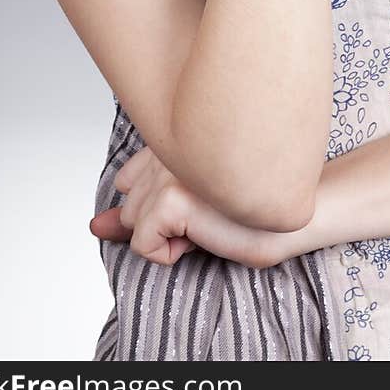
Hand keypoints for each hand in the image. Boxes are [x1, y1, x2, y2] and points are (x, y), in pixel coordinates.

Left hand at [88, 145, 278, 269]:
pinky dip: (167, 253)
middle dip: (159, 222)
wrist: (293, 215)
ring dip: (165, 236)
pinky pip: (143, 243)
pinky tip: (203, 237)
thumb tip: (95, 227)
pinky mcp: (174, 195)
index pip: (128, 179)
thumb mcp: (184, 214)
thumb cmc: (250, 210)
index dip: (157, 204)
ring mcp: (170, 169)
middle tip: (208, 215)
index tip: (197, 203)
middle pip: (127, 204)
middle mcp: (167, 145)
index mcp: (174, 136)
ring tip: (208, 222)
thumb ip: (138, 213)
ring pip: (132, 222)